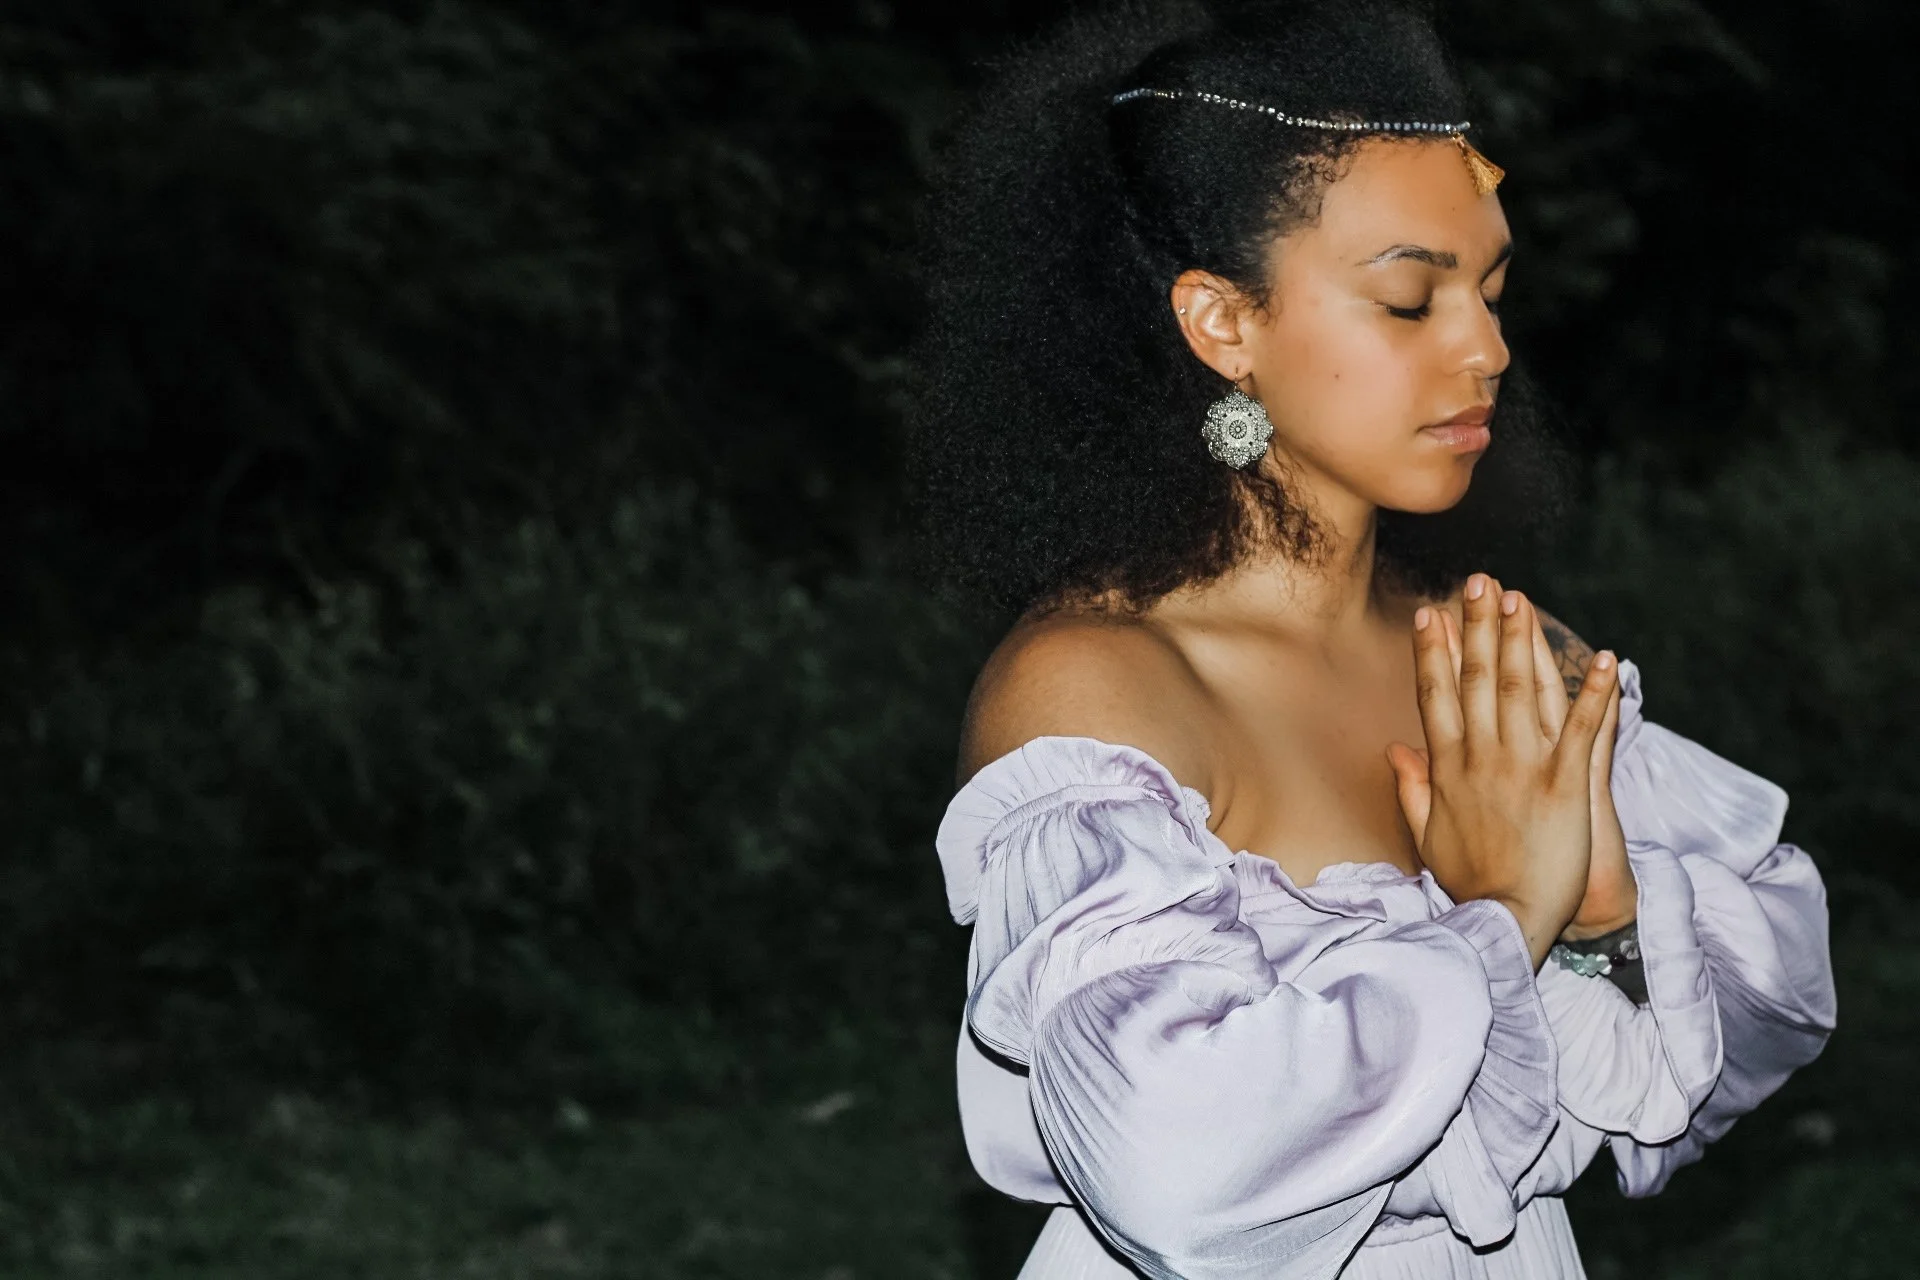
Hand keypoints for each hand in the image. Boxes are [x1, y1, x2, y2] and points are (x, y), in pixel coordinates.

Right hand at [1385, 573, 1620, 968]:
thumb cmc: (1469, 883)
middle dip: (1477, 626)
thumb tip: (1395, 750)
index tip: (1430, 615)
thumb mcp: (1427, 834)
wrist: (1508, 922)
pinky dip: (1596, 693)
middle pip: (1478, 680)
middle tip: (1478, 582)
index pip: (1436, 697)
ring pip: (1522, 691)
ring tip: (1521, 600)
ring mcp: (1523, 770)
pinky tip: (1605, 658)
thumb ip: (1412, 788)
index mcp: (1447, 769)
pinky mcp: (1565, 787)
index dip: (1434, 653)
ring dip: (1522, 641)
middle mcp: (1481, 760)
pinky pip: (1583, 731)